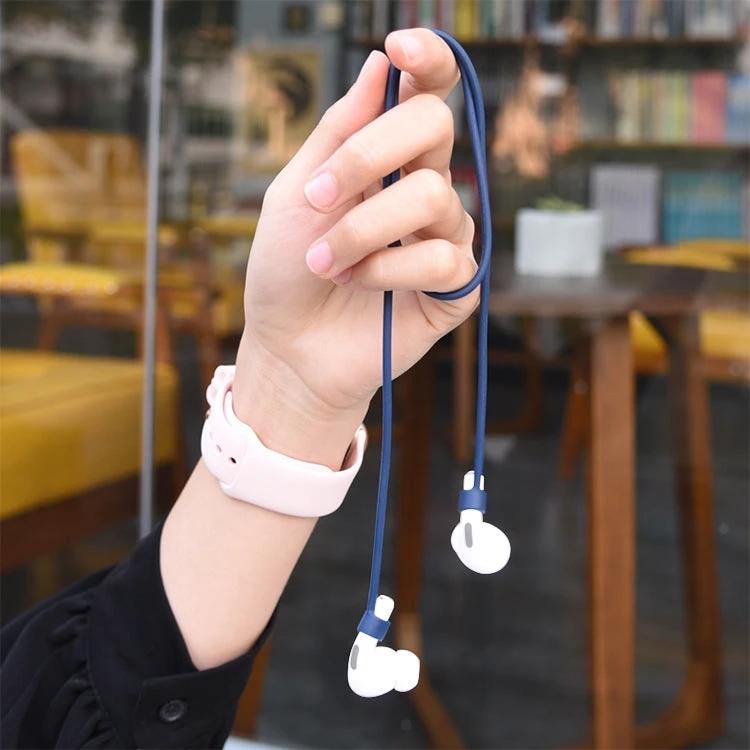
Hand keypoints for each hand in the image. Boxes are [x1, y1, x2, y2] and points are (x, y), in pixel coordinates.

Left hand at [234, 29, 477, 468]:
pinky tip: (363, 286)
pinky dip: (389, 271)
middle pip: (435, 127)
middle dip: (368, 155)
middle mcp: (425, 190)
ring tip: (325, 263)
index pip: (427, 96)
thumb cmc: (286, 268)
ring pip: (433, 197)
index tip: (401, 46)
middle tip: (317, 197)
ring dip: (363, 230)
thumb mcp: (295, 192)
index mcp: (388, 161)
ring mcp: (445, 237)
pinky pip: (442, 258)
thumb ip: (338, 131)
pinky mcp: (456, 288)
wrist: (290, 346)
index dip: (429, 60)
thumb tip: (381, 63)